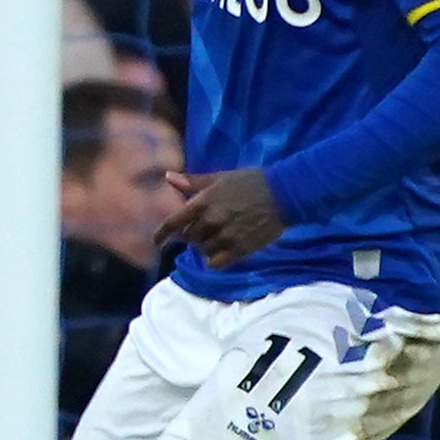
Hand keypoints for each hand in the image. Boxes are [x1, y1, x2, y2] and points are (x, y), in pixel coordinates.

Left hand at [153, 168, 286, 270]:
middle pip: (188, 237)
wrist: (283, 194)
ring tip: (216, 236)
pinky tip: (220, 251)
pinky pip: (215, 263)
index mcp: (203, 201)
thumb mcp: (219, 177)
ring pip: (201, 250)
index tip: (156, 241)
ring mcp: (225, 236)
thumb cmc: (249, 182)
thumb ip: (193, 182)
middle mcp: (211, 221)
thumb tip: (168, 177)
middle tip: (202, 228)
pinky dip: (214, 259)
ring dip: (204, 246)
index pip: (173, 223)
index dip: (161, 234)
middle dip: (191, 234)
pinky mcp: (240, 249)